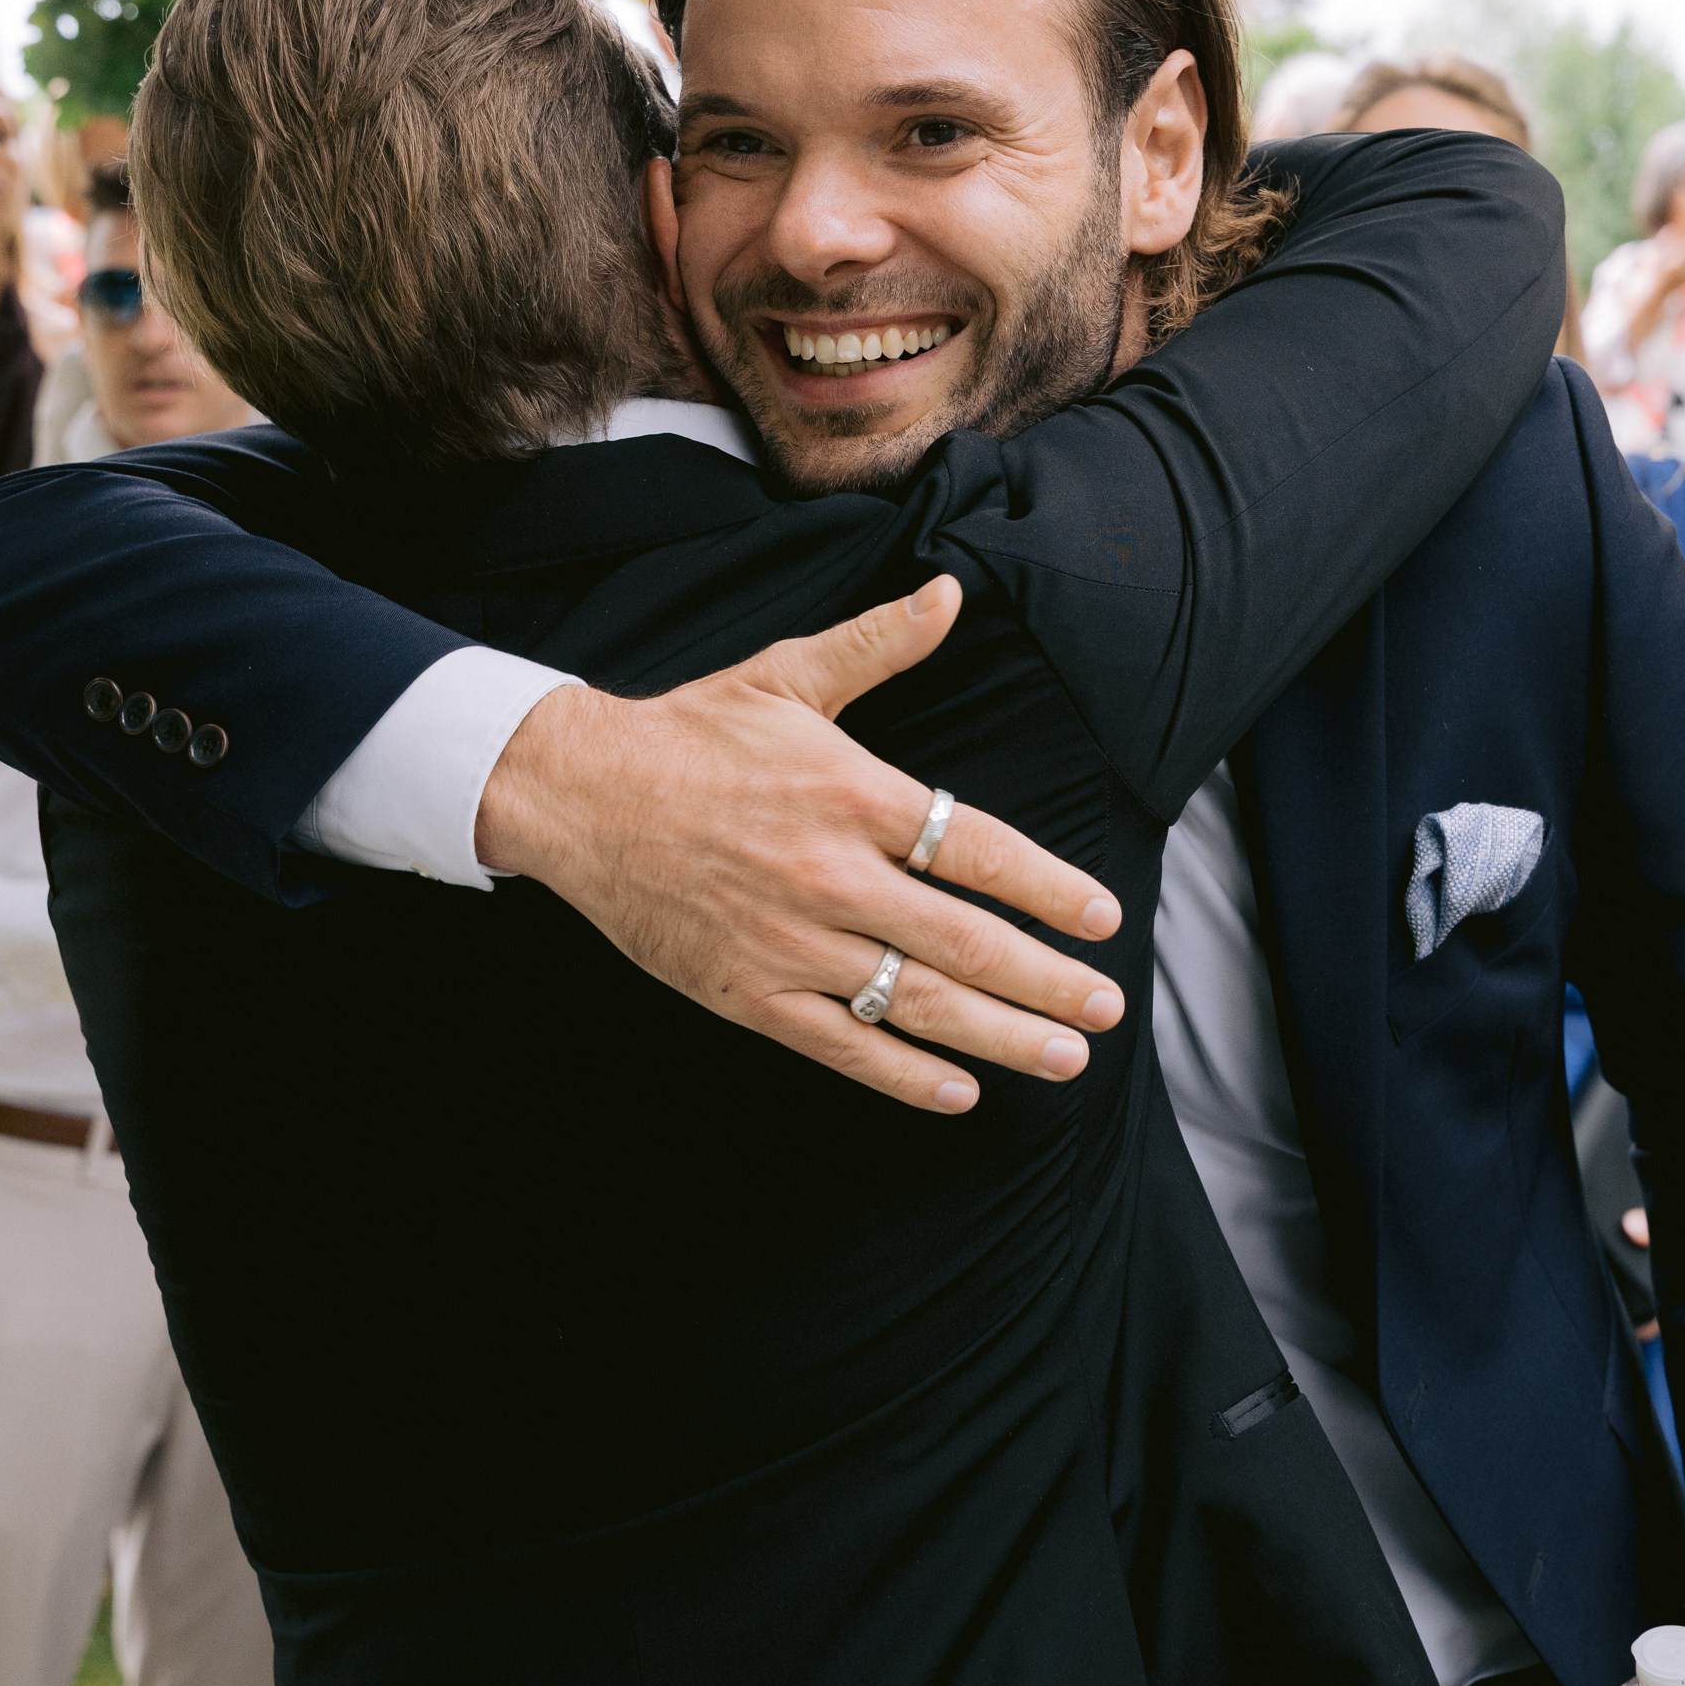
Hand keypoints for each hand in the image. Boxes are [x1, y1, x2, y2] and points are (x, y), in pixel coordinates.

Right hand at [478, 574, 1125, 1116]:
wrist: (576, 794)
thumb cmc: (691, 732)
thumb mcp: (789, 675)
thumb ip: (880, 644)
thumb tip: (952, 594)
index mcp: (851, 795)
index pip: (976, 849)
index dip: (1048, 888)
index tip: (1104, 919)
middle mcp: (830, 875)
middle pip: (964, 940)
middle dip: (1046, 980)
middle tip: (1108, 1008)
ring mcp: (789, 944)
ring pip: (915, 1003)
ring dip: (999, 1036)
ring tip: (1065, 1058)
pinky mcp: (747, 994)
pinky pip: (843, 1048)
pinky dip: (905, 1075)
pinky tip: (961, 1091)